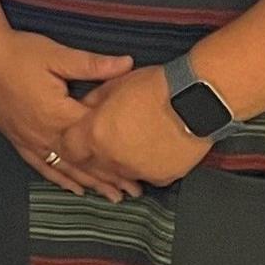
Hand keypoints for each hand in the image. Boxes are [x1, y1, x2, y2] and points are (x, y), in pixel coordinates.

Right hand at [0, 28, 139, 199]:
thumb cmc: (18, 53)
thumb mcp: (57, 55)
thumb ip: (93, 64)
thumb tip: (128, 63)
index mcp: (59, 114)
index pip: (96, 139)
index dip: (120, 154)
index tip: (141, 169)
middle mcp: (45, 134)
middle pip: (83, 162)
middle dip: (109, 178)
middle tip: (134, 193)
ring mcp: (30, 140)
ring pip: (64, 169)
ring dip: (88, 183)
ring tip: (111, 197)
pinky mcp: (17, 139)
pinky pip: (41, 165)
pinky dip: (59, 178)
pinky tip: (72, 188)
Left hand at [62, 66, 212, 188]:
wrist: (195, 100)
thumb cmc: (153, 87)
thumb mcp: (113, 86)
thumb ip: (92, 103)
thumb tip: (83, 110)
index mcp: (95, 135)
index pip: (69, 149)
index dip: (73, 141)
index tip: (80, 136)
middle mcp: (112, 159)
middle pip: (93, 165)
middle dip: (95, 154)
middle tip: (107, 142)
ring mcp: (137, 171)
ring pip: (120, 172)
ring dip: (120, 163)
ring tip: (131, 149)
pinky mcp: (161, 178)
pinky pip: (147, 176)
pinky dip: (146, 168)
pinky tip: (152, 156)